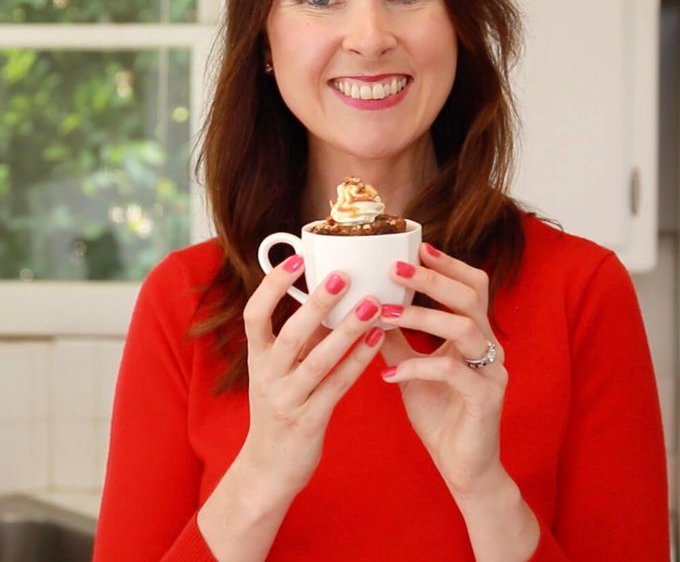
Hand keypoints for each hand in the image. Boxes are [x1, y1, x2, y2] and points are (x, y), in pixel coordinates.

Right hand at [236, 254, 383, 504]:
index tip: (297, 258)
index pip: (253, 315)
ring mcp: (287, 401)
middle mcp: (267, 377)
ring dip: (347, 331)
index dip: (271, 286)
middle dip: (315, 305)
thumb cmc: (280, 406)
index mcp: (257, 357)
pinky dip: (357, 363)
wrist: (268, 469)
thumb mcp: (278, 369)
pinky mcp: (309, 422)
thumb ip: (298, 337)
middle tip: (343, 275)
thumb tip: (327, 294)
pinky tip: (377, 340)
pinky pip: (336, 387)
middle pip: (289, 336)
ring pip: (318, 361)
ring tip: (373, 304)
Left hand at [379, 243, 507, 497]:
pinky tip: (388, 375)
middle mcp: (489, 346)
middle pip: (470, 296)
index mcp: (475, 333)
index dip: (449, 264)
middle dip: (432, 279)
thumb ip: (396, 337)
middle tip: (396, 268)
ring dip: (420, 317)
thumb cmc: (440, 412)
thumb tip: (367, 306)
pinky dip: (417, 368)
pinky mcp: (486, 398)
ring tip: (384, 314)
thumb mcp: (412, 367)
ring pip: (462, 328)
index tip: (418, 247)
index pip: (472, 285)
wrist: (462, 465)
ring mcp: (491, 370)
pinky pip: (452, 372)